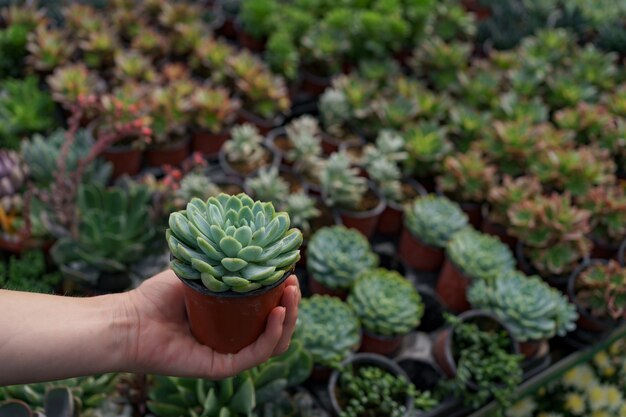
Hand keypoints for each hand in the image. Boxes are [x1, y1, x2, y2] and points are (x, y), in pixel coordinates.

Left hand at [120, 270, 299, 378]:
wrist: (129, 320)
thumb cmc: (156, 297)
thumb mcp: (198, 271)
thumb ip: (222, 263)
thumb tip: (249, 242)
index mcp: (230, 320)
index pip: (267, 312)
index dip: (283, 295)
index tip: (289, 273)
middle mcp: (232, 338)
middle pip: (276, 328)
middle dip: (292, 306)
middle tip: (294, 284)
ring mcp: (228, 354)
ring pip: (273, 343)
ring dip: (289, 321)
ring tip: (290, 296)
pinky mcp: (221, 367)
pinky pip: (256, 354)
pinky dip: (272, 335)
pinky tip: (278, 313)